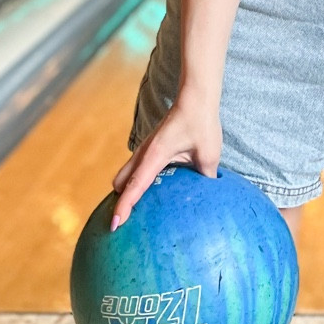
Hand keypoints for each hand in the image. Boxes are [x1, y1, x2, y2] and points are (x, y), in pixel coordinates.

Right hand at [110, 93, 221, 229]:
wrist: (195, 99)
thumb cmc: (201, 124)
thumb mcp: (208, 155)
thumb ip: (204, 178)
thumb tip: (206, 200)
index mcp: (155, 156)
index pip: (134, 186)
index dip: (124, 206)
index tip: (115, 225)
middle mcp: (144, 153)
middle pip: (120, 182)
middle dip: (119, 201)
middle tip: (125, 223)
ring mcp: (144, 150)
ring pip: (125, 175)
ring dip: (125, 191)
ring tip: (133, 213)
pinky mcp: (149, 148)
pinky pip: (135, 169)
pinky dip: (134, 182)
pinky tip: (150, 193)